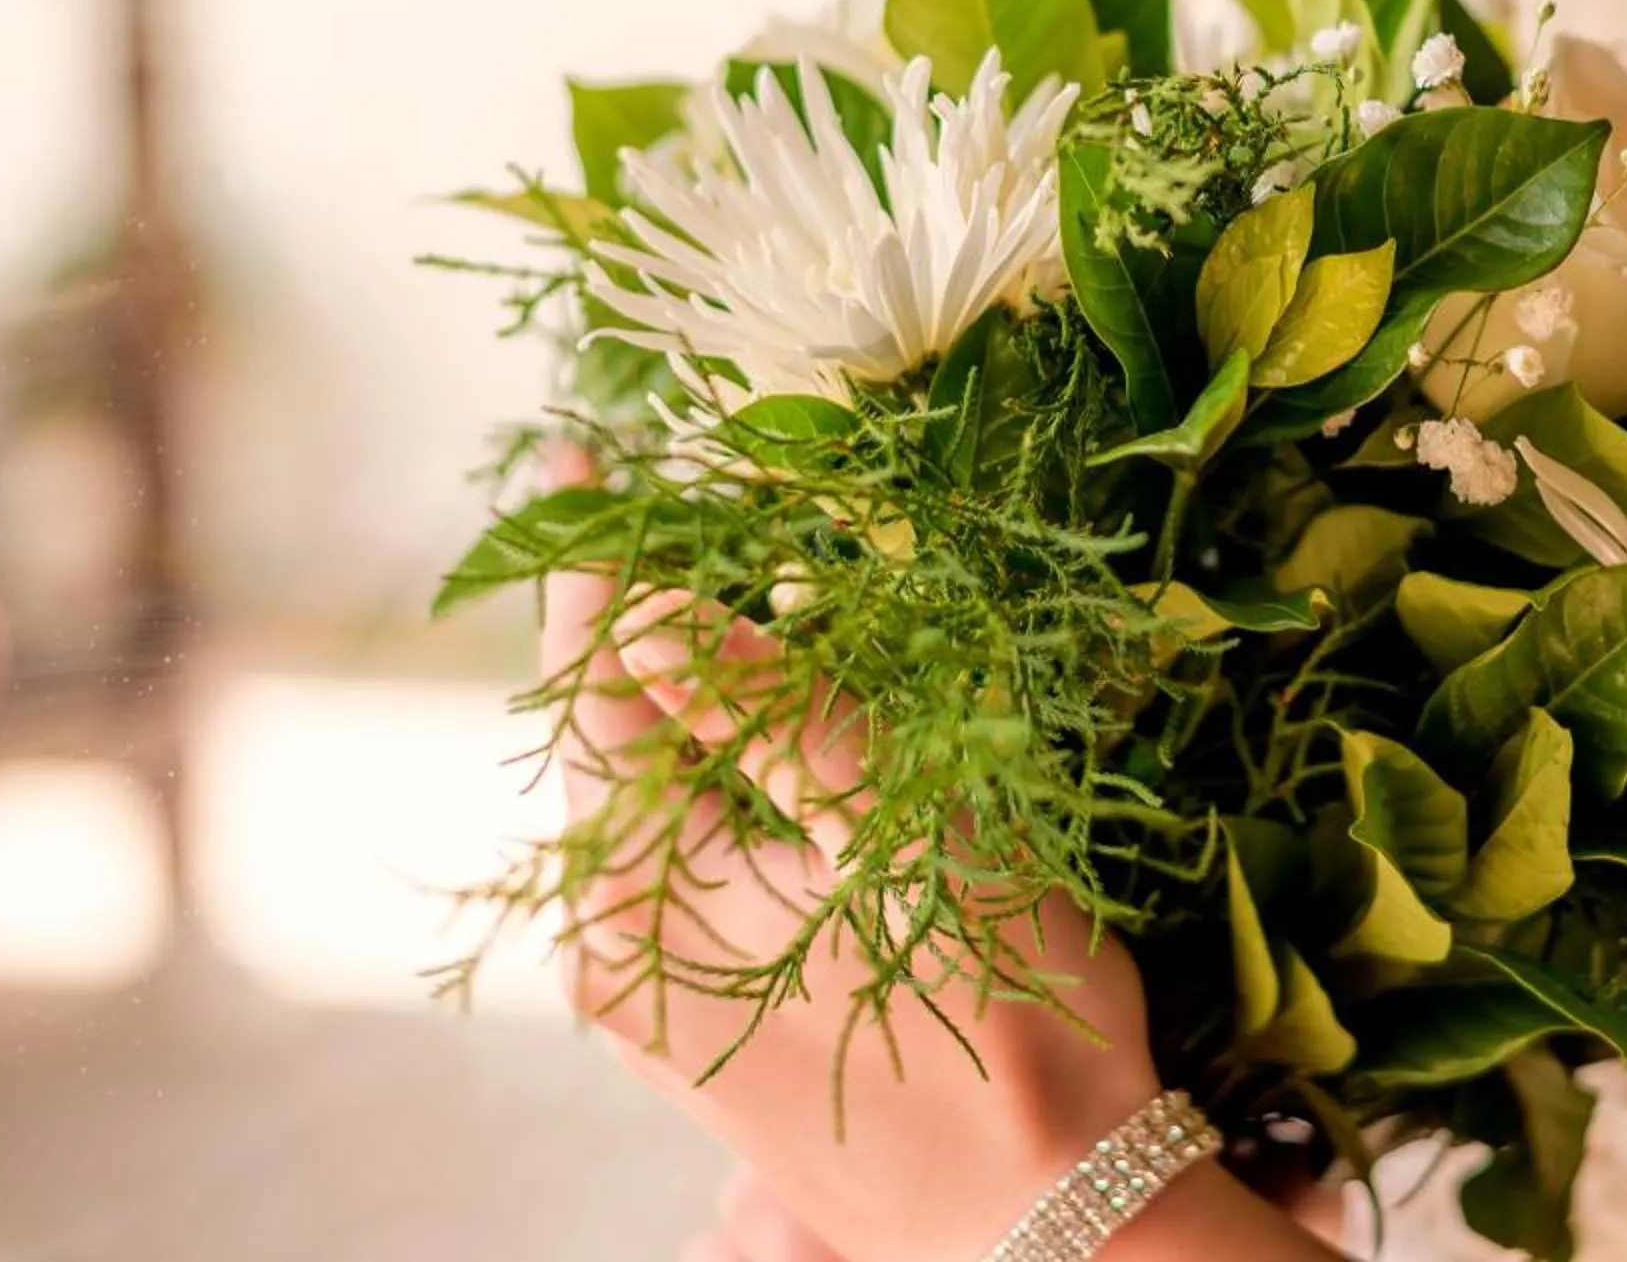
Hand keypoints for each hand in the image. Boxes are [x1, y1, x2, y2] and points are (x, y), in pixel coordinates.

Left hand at [537, 502, 1160, 1261]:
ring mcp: (662, 995)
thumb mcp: (899, 826)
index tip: (574, 443)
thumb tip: (646, 604)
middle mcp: (614, 951)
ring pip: (665, 796)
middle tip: (684, 498)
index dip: (592, 554)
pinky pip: (702, 859)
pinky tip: (793, 737)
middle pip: (618, 734)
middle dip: (654, 616)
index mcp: (632, 897)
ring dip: (707, 697)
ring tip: (754, 592)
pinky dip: (736, 777)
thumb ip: (774, 706)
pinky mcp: (717, 1021)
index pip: (591, 681)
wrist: (1052, 1225)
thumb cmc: (991, 1012)